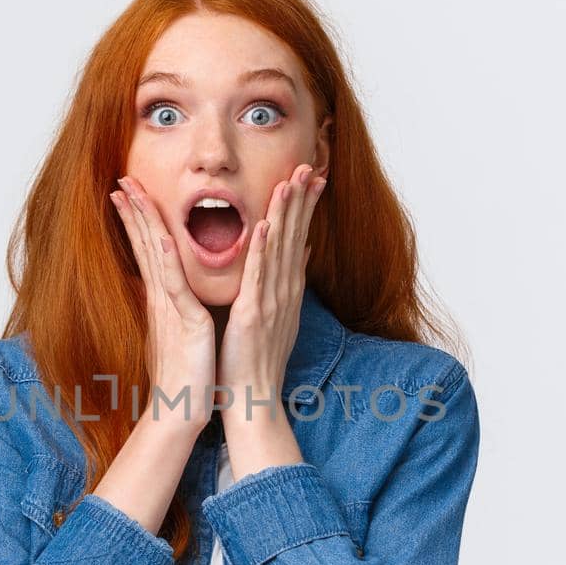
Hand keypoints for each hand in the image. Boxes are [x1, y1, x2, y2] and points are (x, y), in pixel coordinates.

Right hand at [111, 176, 216, 430]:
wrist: (182, 409)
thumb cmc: (183, 374)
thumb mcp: (178, 332)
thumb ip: (172, 307)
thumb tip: (164, 290)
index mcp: (163, 298)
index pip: (147, 249)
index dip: (136, 219)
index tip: (125, 191)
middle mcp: (161, 298)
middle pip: (144, 243)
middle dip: (133, 210)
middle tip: (120, 179)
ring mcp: (170, 307)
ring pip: (153, 255)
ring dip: (143, 222)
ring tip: (131, 192)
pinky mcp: (184, 322)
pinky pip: (174, 286)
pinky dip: (167, 260)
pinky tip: (161, 237)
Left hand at [218, 163, 326, 425]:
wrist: (252, 400)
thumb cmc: (256, 360)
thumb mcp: (278, 315)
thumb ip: (288, 280)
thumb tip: (303, 251)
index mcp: (287, 291)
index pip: (300, 239)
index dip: (306, 207)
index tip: (312, 176)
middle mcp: (285, 292)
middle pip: (296, 237)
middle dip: (302, 200)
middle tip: (309, 165)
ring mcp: (271, 303)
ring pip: (281, 249)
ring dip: (286, 214)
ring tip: (291, 181)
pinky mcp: (253, 315)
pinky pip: (259, 277)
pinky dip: (264, 251)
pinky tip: (267, 225)